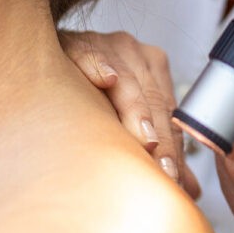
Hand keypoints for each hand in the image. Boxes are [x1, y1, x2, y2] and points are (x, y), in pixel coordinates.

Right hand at [60, 29, 201, 198]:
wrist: (43, 59)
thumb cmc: (88, 94)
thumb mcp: (125, 117)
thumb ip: (158, 149)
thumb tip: (190, 190)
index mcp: (154, 70)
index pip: (168, 115)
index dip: (172, 150)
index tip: (174, 182)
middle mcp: (137, 54)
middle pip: (154, 101)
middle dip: (161, 140)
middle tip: (163, 172)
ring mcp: (108, 45)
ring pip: (129, 82)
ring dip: (137, 111)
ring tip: (145, 138)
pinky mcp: (77, 42)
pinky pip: (91, 54)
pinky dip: (100, 66)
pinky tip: (107, 80)